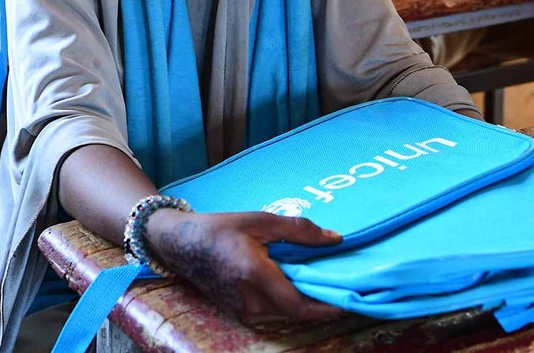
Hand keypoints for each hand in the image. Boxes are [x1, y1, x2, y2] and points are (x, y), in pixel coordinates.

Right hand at [147, 210, 345, 323]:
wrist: (182, 243)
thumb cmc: (221, 227)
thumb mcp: (261, 220)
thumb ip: (299, 231)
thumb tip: (335, 239)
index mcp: (255, 275)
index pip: (299, 305)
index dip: (327, 308)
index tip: (351, 300)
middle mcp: (250, 300)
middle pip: (296, 311)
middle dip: (320, 301)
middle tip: (343, 284)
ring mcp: (243, 310)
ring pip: (285, 312)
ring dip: (305, 300)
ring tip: (324, 280)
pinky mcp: (240, 311)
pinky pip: (273, 311)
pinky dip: (289, 300)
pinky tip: (298, 282)